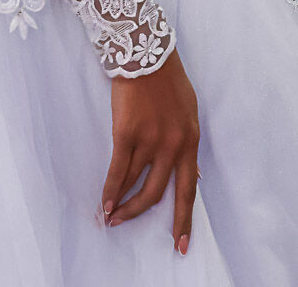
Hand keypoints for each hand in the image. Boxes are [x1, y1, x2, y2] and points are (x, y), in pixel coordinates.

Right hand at [104, 50, 200, 253]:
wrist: (145, 55)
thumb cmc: (167, 81)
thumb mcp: (189, 112)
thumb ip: (187, 143)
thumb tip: (193, 173)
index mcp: (191, 140)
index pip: (189, 188)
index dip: (184, 218)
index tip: (181, 242)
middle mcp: (173, 145)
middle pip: (160, 193)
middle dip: (148, 217)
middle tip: (137, 233)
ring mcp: (150, 140)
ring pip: (136, 184)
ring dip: (122, 205)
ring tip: (112, 218)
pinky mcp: (127, 134)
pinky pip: (117, 170)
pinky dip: (109, 190)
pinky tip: (104, 204)